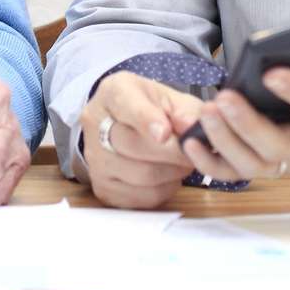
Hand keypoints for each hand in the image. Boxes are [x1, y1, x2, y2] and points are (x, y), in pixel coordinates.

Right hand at [78, 71, 204, 209]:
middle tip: (193, 152)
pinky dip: (163, 190)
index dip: (147, 120)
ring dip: (172, 172)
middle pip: (134, 146)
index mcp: (114, 93)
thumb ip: (185, 110)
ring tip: (181, 163)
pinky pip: (141, 197)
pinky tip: (167, 176)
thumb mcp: (169, 98)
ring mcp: (95, 158)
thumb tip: (192, 127)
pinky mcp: (102, 187)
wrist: (121, 126)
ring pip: (141, 175)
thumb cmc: (149, 109)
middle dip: (173, 153)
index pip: (127, 106)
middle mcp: (96, 123)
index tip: (166, 133)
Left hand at [184, 1, 289, 202]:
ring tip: (204, 111)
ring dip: (225, 143)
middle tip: (223, 98)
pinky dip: (216, 164)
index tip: (271, 70)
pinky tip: (190, 142)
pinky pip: (245, 172)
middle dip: (248, 125)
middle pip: (279, 146)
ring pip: (256, 163)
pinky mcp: (283, 166)